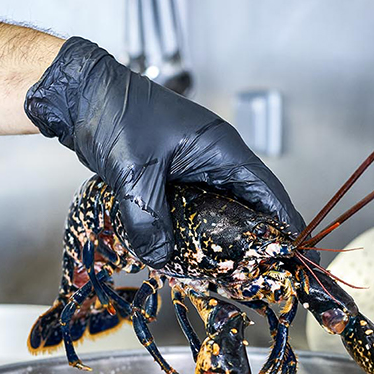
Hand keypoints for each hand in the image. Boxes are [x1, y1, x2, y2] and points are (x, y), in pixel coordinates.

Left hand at [25, 37, 304, 267]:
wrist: (79, 97)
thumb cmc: (113, 116)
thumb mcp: (134, 173)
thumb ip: (149, 219)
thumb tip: (160, 258)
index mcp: (220, 149)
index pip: (266, 191)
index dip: (283, 224)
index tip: (294, 255)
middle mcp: (212, 159)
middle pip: (245, 207)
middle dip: (249, 242)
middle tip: (254, 276)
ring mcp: (191, 169)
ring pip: (216, 213)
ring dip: (217, 242)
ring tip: (221, 275)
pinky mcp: (169, 178)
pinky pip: (189, 212)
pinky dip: (190, 234)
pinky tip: (186, 257)